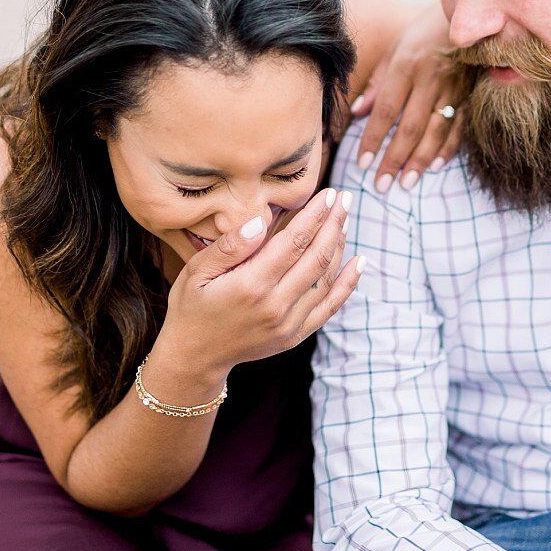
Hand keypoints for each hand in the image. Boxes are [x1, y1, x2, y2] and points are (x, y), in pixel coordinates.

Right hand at [150, 188, 363, 392]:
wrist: (195, 356)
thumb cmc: (192, 306)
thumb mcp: (196, 271)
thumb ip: (230, 246)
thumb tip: (260, 222)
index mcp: (251, 285)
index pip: (294, 242)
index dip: (314, 215)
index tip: (328, 195)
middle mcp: (275, 306)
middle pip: (317, 257)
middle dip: (334, 224)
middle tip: (344, 199)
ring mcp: (288, 324)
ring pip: (326, 279)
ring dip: (339, 247)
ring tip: (344, 220)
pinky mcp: (295, 335)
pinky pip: (329, 306)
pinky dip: (347, 284)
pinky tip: (358, 261)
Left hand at [352, 4, 465, 192]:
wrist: (471, 15)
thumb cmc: (424, 32)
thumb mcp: (396, 49)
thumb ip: (378, 82)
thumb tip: (357, 112)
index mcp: (407, 65)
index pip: (386, 110)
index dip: (373, 139)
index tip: (362, 163)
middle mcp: (431, 78)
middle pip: (410, 127)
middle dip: (394, 159)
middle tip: (381, 185)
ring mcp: (455, 88)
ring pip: (436, 131)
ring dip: (420, 160)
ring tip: (406, 183)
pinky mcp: (472, 94)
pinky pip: (460, 126)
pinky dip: (448, 148)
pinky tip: (435, 165)